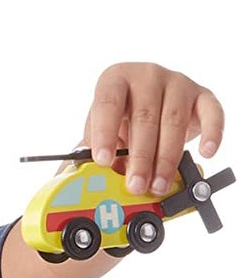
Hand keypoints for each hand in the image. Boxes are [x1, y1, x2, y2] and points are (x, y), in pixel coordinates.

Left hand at [84, 63, 223, 196]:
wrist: (152, 105)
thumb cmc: (120, 120)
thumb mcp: (100, 133)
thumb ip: (90, 154)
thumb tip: (81, 180)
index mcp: (115, 80)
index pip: (108, 103)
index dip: (105, 133)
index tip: (103, 161)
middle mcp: (147, 76)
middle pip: (145, 117)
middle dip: (140, 157)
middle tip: (135, 186)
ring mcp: (177, 82)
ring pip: (174, 121)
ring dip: (167, 158)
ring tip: (158, 185)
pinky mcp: (202, 95)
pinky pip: (212, 112)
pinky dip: (211, 133)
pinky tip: (205, 153)